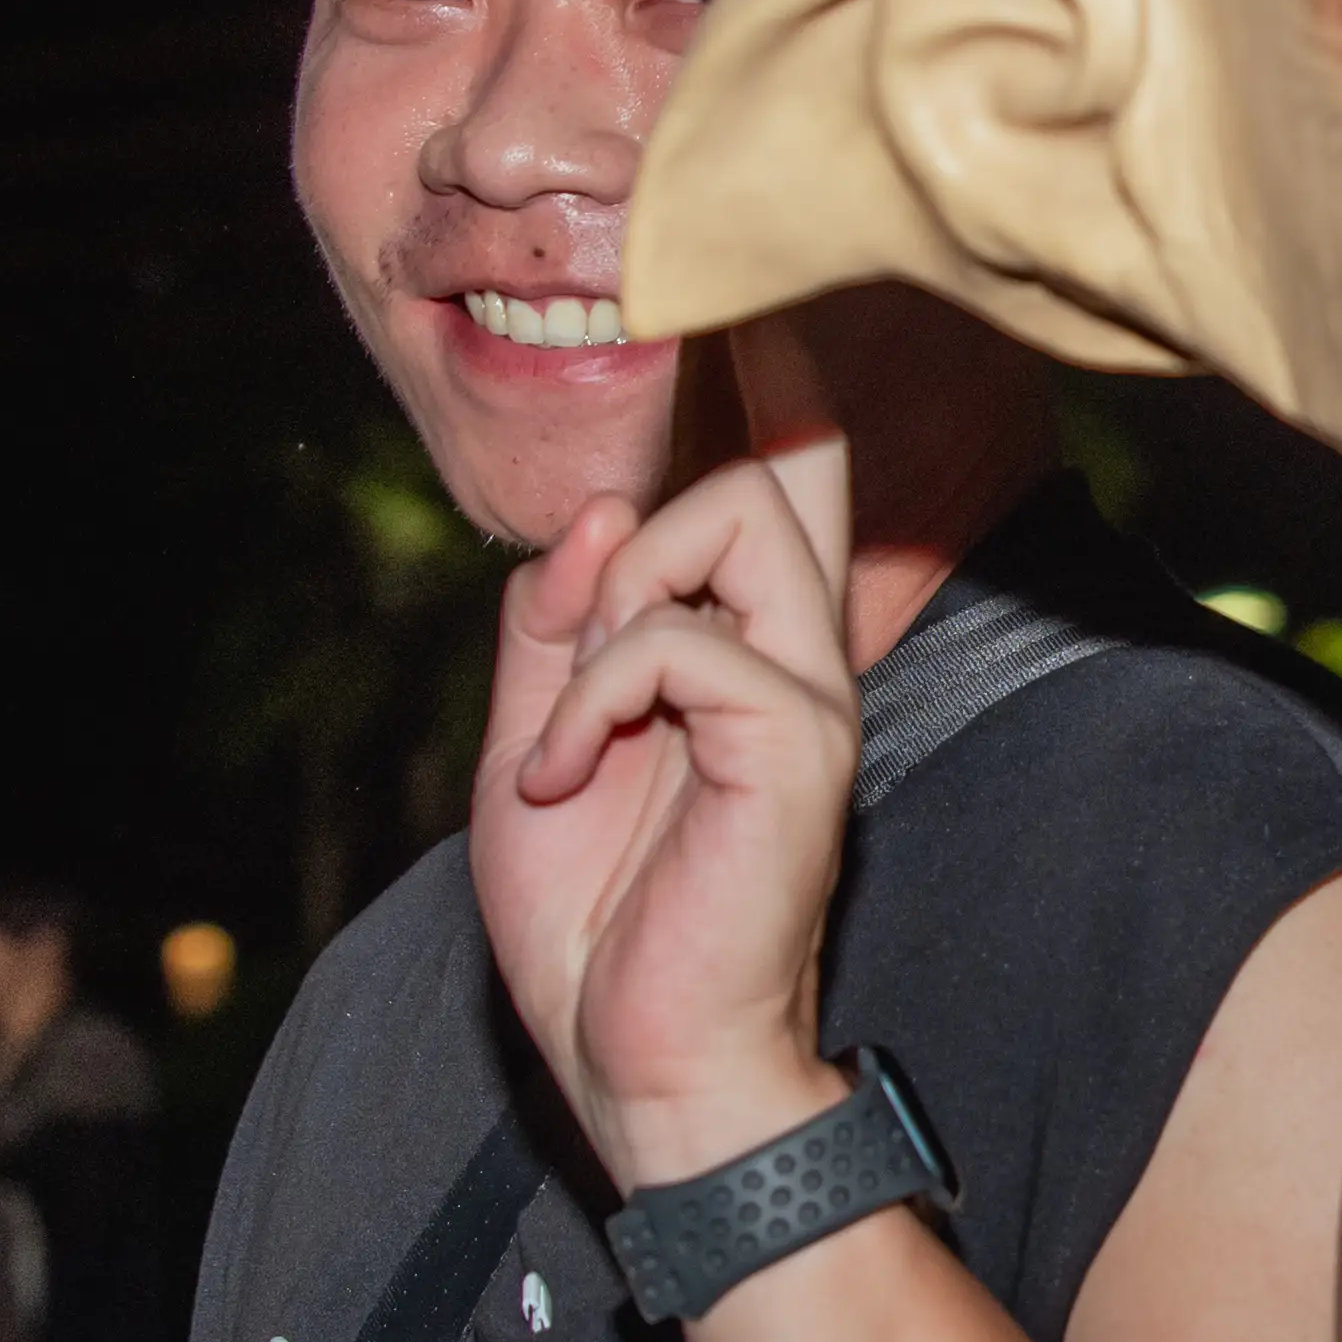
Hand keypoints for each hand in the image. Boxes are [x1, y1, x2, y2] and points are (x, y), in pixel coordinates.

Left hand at [478, 384, 873, 1189]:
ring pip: (729, 520)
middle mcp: (801, 656)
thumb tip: (594, 518)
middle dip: (684, 463)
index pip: (787, 476)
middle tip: (597, 597)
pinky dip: (591, 698)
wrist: (642, 1067)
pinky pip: (678, 642)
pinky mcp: (796, 747)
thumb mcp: (534, 748)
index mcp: (749, 651)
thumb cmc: (598, 927)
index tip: (744, 274)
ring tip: (571, 720)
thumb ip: (556, 630)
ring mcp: (807, 697)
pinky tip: (567, 778)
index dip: (775, 368)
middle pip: (776, 463)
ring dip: (610, 600)